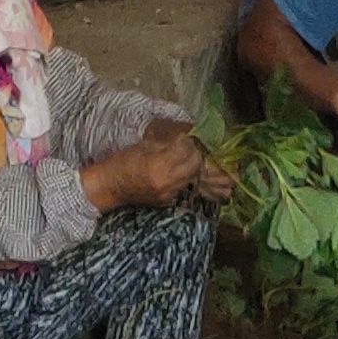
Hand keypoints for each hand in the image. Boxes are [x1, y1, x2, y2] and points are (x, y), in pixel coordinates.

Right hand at [85, 128, 219, 212]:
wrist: (111, 187)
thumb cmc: (123, 161)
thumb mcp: (145, 145)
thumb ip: (168, 143)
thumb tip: (190, 136)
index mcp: (159, 164)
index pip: (189, 151)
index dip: (196, 143)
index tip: (201, 136)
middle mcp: (167, 182)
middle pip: (197, 167)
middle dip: (206, 157)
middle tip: (212, 151)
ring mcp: (169, 194)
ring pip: (197, 182)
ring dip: (209, 173)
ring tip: (226, 172)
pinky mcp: (169, 202)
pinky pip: (190, 191)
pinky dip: (200, 184)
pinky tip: (212, 184)